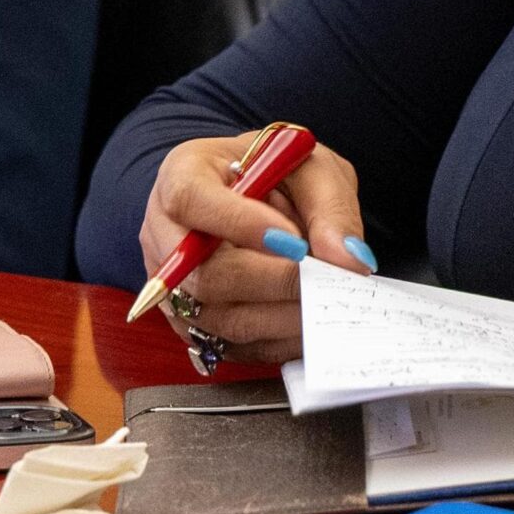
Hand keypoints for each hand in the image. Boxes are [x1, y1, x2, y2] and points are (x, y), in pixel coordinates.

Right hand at [138, 132, 375, 364]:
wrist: (259, 194)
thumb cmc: (278, 173)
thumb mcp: (311, 167)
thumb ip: (330, 206)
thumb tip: (348, 260)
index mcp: (183, 174)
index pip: (192, 201)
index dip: (240, 225)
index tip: (295, 242)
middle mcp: (164, 233)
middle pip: (202, 273)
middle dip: (272, 281)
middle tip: (323, 278)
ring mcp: (172, 285)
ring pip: (218, 318)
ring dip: (280, 315)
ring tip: (323, 297)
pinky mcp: (191, 324)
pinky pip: (231, 346)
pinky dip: (276, 338)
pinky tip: (306, 317)